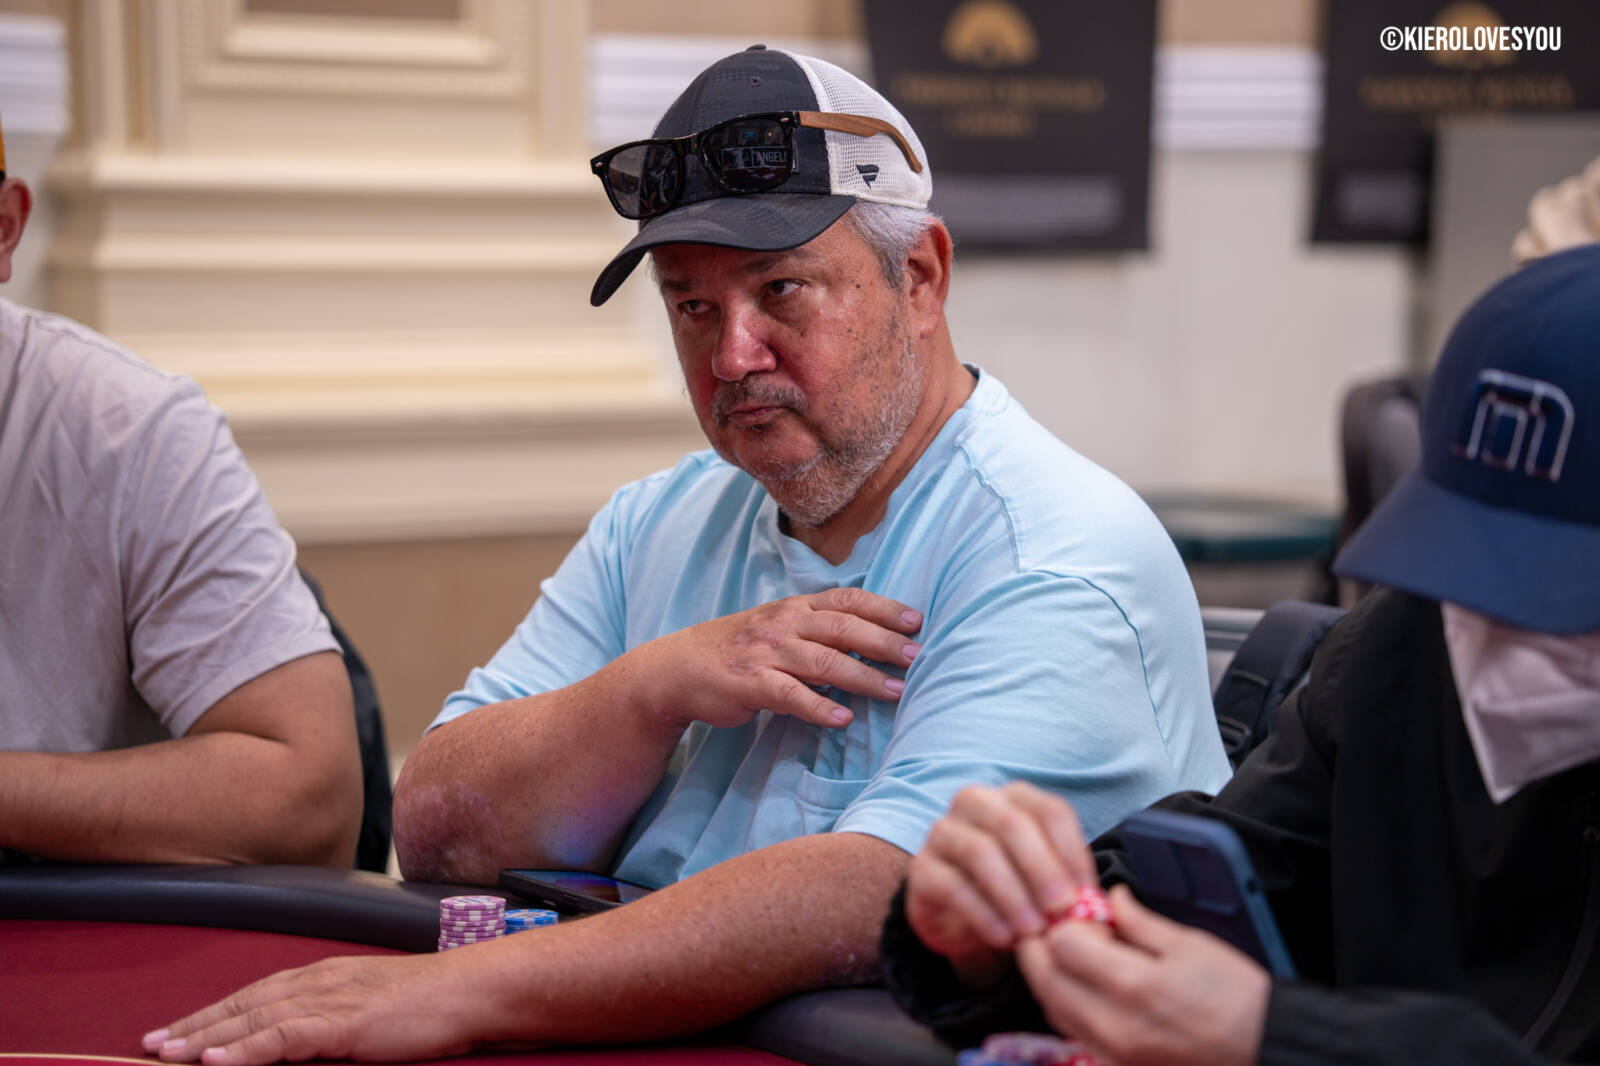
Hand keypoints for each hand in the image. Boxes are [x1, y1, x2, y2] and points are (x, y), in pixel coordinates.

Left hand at [143, 952, 484, 1065]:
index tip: (178, 1031)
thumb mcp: (372, 1011)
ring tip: (167, 1054)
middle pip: (244, 1004)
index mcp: (326, 977)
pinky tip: (215, 1058)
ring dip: (206, 1037)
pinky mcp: (343, 1022)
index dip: (214, 1013)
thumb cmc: (431, 1006)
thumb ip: (335, 1023)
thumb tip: (304, 1044)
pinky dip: (245, 1047)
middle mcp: (320, 981)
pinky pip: (283, 1036)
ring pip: (254, 1018)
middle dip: (195, 1024)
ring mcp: (331, 999)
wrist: (470, 992)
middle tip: (152, 1044)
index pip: (256, 996)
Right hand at [628, 587, 922, 730]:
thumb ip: (819, 632)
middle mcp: (784, 624)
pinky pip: (789, 695)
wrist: (676, 668)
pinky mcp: (749, 684)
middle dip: (884, 642)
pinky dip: (818, 708)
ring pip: (823, 662)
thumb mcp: (779, 628)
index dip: (884, 608)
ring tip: (895, 691)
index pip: (847, 600)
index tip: (917, 621)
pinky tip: (843, 720)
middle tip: (918, 656)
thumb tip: (872, 642)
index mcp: (794, 607)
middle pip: (842, 628)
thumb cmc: (739, 650)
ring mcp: (766, 653)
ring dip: (863, 677)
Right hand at [905, 783, 1096, 986]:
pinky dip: (983, 914)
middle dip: (1042, 869)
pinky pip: (952, 885)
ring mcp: (943, 832)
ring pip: (979, 852)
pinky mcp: (922, 869)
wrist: (964, 920)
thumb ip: (1069, 884)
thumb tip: (1098, 904)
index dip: (1072, 852)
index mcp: (1015, 797)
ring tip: (1033, 930)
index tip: (1088, 893)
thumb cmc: (1015, 892)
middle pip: (1012, 824)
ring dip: (1012, 894)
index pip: (1050, 810)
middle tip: (1062, 909)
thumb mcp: (1045, 883)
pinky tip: (1004, 938)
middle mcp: (975, 803)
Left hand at [1015, 885, 1268, 1065]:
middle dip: (1043, 945)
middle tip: (1061, 926)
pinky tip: (1082, 985)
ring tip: (1071, 953)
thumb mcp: (1191, 943)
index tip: (1084, 913)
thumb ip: (1138, 920)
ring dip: (1048, 974)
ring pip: (1050, 1006)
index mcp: (1134, 985)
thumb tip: (1109, 898)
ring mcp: (1111, 1050)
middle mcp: (1113, 1024)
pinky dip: (1064, 1002)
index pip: (1062, 944)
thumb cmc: (1235, 996)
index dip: (1066, 920)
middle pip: (1044, 978)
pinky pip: (1069, 1029)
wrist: (1262, 1046)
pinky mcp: (1114, 1063)